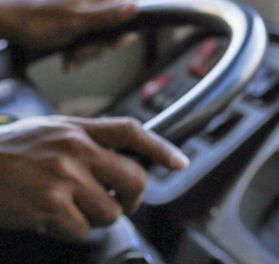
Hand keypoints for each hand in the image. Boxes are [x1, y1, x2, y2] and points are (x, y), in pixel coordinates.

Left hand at [0, 0, 136, 55]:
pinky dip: (76, 48)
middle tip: (82, 55)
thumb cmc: (36, 21)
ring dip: (86, 51)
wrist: (4, 20)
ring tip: (71, 59)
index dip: (121, 30)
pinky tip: (67, 57)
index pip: (127, 8)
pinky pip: (83, 33)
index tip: (109, 46)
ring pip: (97, 32)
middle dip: (98, 45)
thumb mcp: (76, 22)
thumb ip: (107, 16)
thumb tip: (135, 8)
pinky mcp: (68, 15)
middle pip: (112, 24)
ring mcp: (79, 4)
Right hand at [0, 116, 188, 241]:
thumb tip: (120, 157)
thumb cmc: (8, 153)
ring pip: (111, 211)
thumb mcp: (50, 130)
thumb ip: (85, 139)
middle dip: (132, 198)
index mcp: (79, 129)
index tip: (180, 163)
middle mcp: (77, 150)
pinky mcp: (50, 204)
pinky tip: (51, 219)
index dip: (161, 148)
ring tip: (73, 209)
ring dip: (96, 218)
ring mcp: (65, 177)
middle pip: (135, 179)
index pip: (132, 132)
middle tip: (119, 202)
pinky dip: (69, 231)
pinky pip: (81, 230)